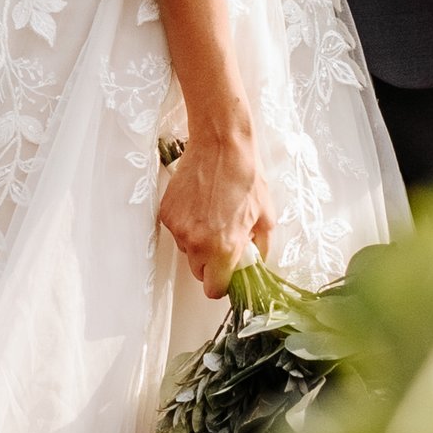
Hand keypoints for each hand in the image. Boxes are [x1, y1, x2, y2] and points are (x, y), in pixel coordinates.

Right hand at [158, 122, 273, 294]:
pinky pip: (178, 230)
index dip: (222, 284)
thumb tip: (253, 262)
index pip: (214, 290)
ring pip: (187, 250)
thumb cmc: (245, 175)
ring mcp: (178, 227)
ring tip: (213, 216)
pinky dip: (188, 224)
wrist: (221, 143)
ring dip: (199, 242)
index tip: (229, 273)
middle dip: (211, 263)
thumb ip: (259, 248)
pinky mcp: (167, 212)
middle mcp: (196, 242)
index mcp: (223, 248)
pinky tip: (201, 205)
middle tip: (225, 241)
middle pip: (199, 272)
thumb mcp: (265, 216)